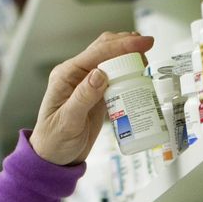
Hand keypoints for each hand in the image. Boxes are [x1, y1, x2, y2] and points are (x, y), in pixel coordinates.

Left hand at [29, 31, 154, 165]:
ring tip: (146, 61)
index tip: (142, 43)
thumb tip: (99, 74)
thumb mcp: (68, 121)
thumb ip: (83, 97)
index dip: (122, 45)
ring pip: (111, 62)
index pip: (97, 53)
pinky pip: (115, 79)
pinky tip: (138, 76)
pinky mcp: (97, 96)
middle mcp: (77, 75)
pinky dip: (128, 74)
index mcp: (67, 75)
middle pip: (104, 50)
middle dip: (127, 45)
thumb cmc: (54, 141)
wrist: (54, 158)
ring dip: (128, 58)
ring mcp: (88, 84)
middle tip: (148, 47)